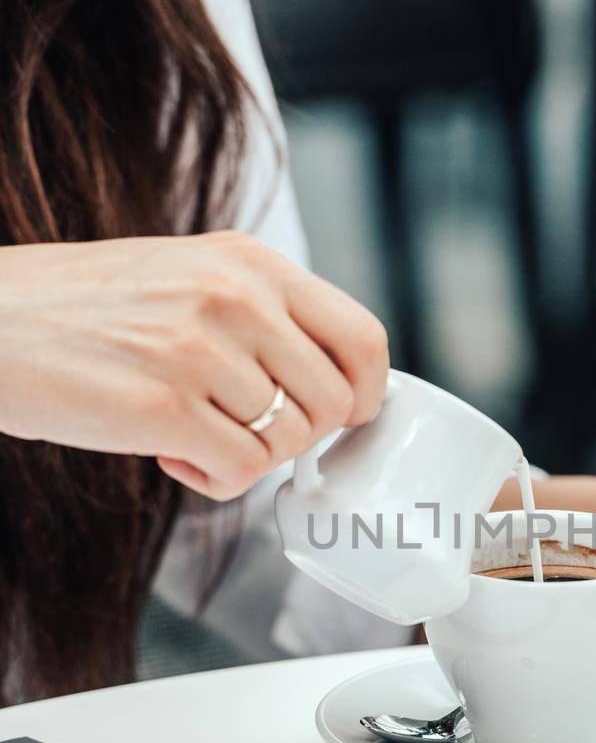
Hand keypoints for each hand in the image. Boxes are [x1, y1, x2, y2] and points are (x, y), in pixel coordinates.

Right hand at [0, 231, 388, 499]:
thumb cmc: (82, 309)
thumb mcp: (188, 276)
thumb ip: (262, 313)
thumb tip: (333, 380)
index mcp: (250, 262)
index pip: (363, 337)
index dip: (366, 394)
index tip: (344, 416)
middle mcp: (236, 297)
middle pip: (334, 404)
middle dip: (296, 435)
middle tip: (241, 428)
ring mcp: (201, 350)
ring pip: (289, 444)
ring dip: (247, 456)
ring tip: (190, 432)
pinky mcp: (164, 406)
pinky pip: (242, 473)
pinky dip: (213, 480)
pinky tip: (170, 453)